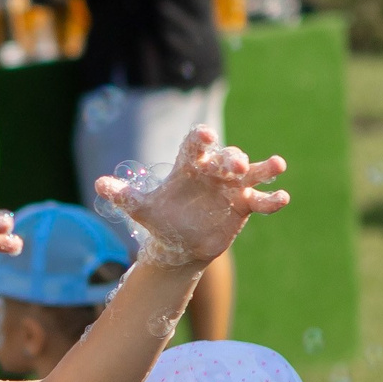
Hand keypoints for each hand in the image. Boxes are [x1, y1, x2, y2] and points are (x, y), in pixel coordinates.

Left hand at [98, 124, 288, 270]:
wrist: (179, 244)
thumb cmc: (161, 221)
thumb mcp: (141, 209)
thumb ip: (124, 196)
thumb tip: (98, 185)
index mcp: (189, 166)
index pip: (195, 146)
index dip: (201, 140)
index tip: (205, 137)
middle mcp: (213, 172)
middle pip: (226, 157)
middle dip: (232, 159)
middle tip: (235, 165)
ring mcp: (231, 187)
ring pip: (251, 172)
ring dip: (263, 168)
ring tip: (277, 165)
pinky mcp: (244, 205)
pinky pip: (261, 199)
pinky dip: (272, 198)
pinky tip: (283, 197)